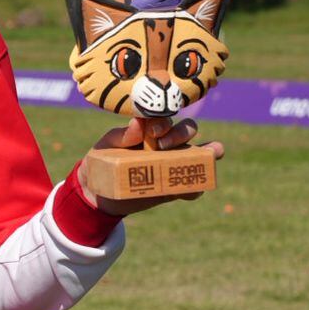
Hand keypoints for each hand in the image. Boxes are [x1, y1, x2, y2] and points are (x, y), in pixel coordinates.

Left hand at [81, 117, 224, 216]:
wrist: (98, 191)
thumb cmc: (101, 160)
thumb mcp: (104, 146)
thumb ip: (120, 135)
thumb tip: (138, 124)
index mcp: (150, 129)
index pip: (166, 118)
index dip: (164, 122)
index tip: (153, 131)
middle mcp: (167, 143)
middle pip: (188, 130)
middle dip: (181, 134)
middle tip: (161, 146)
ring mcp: (174, 164)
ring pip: (200, 154)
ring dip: (208, 153)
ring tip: (210, 154)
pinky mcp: (174, 187)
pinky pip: (194, 186)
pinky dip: (197, 186)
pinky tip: (192, 189)